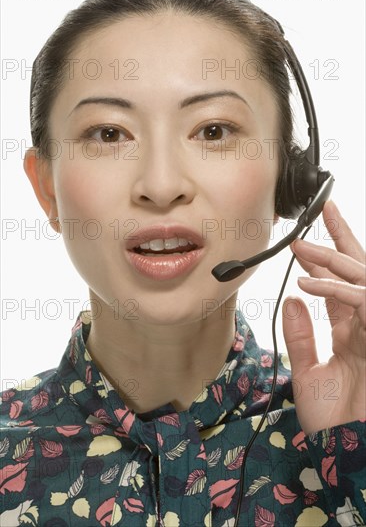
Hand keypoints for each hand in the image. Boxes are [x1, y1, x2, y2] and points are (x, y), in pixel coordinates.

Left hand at [282, 200, 365, 434]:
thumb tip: (291, 299)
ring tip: (303, 242)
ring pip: (359, 281)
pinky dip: (336, 292)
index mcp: (349, 333)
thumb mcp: (307, 372)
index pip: (338, 288)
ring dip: (332, 259)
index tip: (305, 241)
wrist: (347, 450)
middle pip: (356, 273)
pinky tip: (310, 283)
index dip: (323, 262)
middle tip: (323, 211)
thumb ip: (301, 335)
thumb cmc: (333, 419)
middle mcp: (364, 325)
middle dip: (341, 240)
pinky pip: (360, 303)